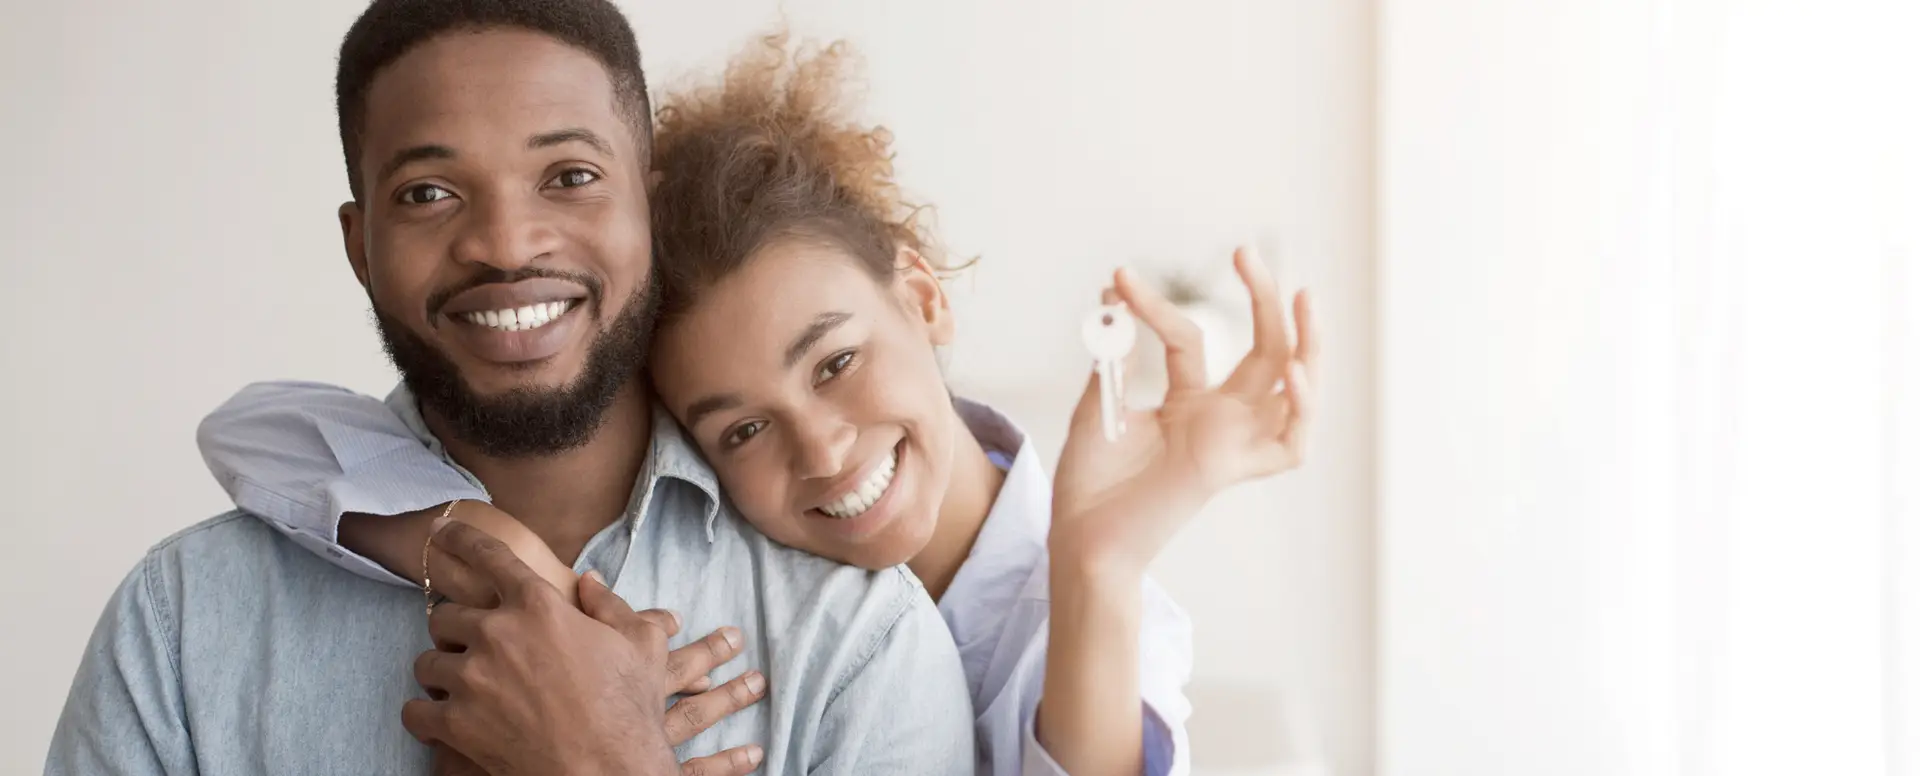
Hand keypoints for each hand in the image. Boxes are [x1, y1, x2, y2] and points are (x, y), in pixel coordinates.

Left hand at [402, 520, 765, 775]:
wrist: (608, 769)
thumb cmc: (628, 709)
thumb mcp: (640, 644)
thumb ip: (612, 605)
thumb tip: (590, 581)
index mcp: (538, 605)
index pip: (487, 557)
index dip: (460, 538)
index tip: (439, 532)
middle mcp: (496, 633)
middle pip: (445, 615)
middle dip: (457, 630)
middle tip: (477, 648)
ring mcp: (471, 679)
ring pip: (427, 662)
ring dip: (442, 671)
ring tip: (463, 686)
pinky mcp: (455, 724)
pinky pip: (415, 711)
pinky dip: (424, 716)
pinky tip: (441, 720)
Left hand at [1051, 247, 1318, 573]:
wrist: (1079, 534)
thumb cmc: (1089, 481)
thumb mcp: (1099, 402)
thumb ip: (1116, 355)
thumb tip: (1113, 297)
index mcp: (1189, 404)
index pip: (1191, 339)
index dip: (1155, 306)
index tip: (1118, 280)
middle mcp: (1219, 421)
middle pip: (1266, 352)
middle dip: (1265, 300)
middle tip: (1246, 252)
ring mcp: (1231, 444)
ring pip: (1294, 391)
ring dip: (1308, 344)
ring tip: (1304, 298)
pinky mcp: (1231, 469)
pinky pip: (1289, 446)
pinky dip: (1301, 412)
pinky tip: (1294, 377)